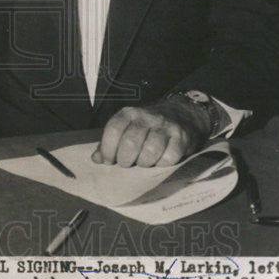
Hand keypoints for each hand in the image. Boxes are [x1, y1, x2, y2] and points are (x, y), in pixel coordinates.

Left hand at [92, 97, 211, 167]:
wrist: (182, 114)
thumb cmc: (148, 127)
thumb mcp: (127, 128)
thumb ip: (111, 142)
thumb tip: (96, 159)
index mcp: (129, 113)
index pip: (113, 130)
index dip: (108, 149)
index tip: (109, 160)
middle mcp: (146, 116)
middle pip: (130, 143)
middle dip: (126, 160)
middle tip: (128, 163)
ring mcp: (165, 125)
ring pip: (150, 151)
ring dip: (144, 163)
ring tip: (144, 162)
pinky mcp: (181, 137)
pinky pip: (169, 157)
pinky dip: (162, 164)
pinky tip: (160, 160)